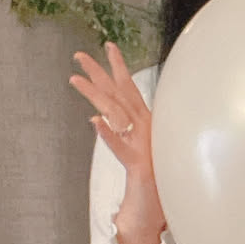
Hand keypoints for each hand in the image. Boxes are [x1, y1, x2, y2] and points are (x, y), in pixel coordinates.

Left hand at [70, 43, 152, 177]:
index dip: (119, 66)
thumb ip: (121, 129)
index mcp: (145, 121)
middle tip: (79, 56)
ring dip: (95, 95)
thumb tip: (98, 117)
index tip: (109, 46)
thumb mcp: (139, 145)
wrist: (169, 197)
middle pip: (118, 94)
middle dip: (98, 72)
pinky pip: (120, 145)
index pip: (129, 88)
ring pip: (115, 113)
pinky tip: (95, 120)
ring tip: (75, 81)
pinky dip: (108, 133)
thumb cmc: (157, 170)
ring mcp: (141, 142)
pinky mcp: (137, 161)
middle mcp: (143, 126)